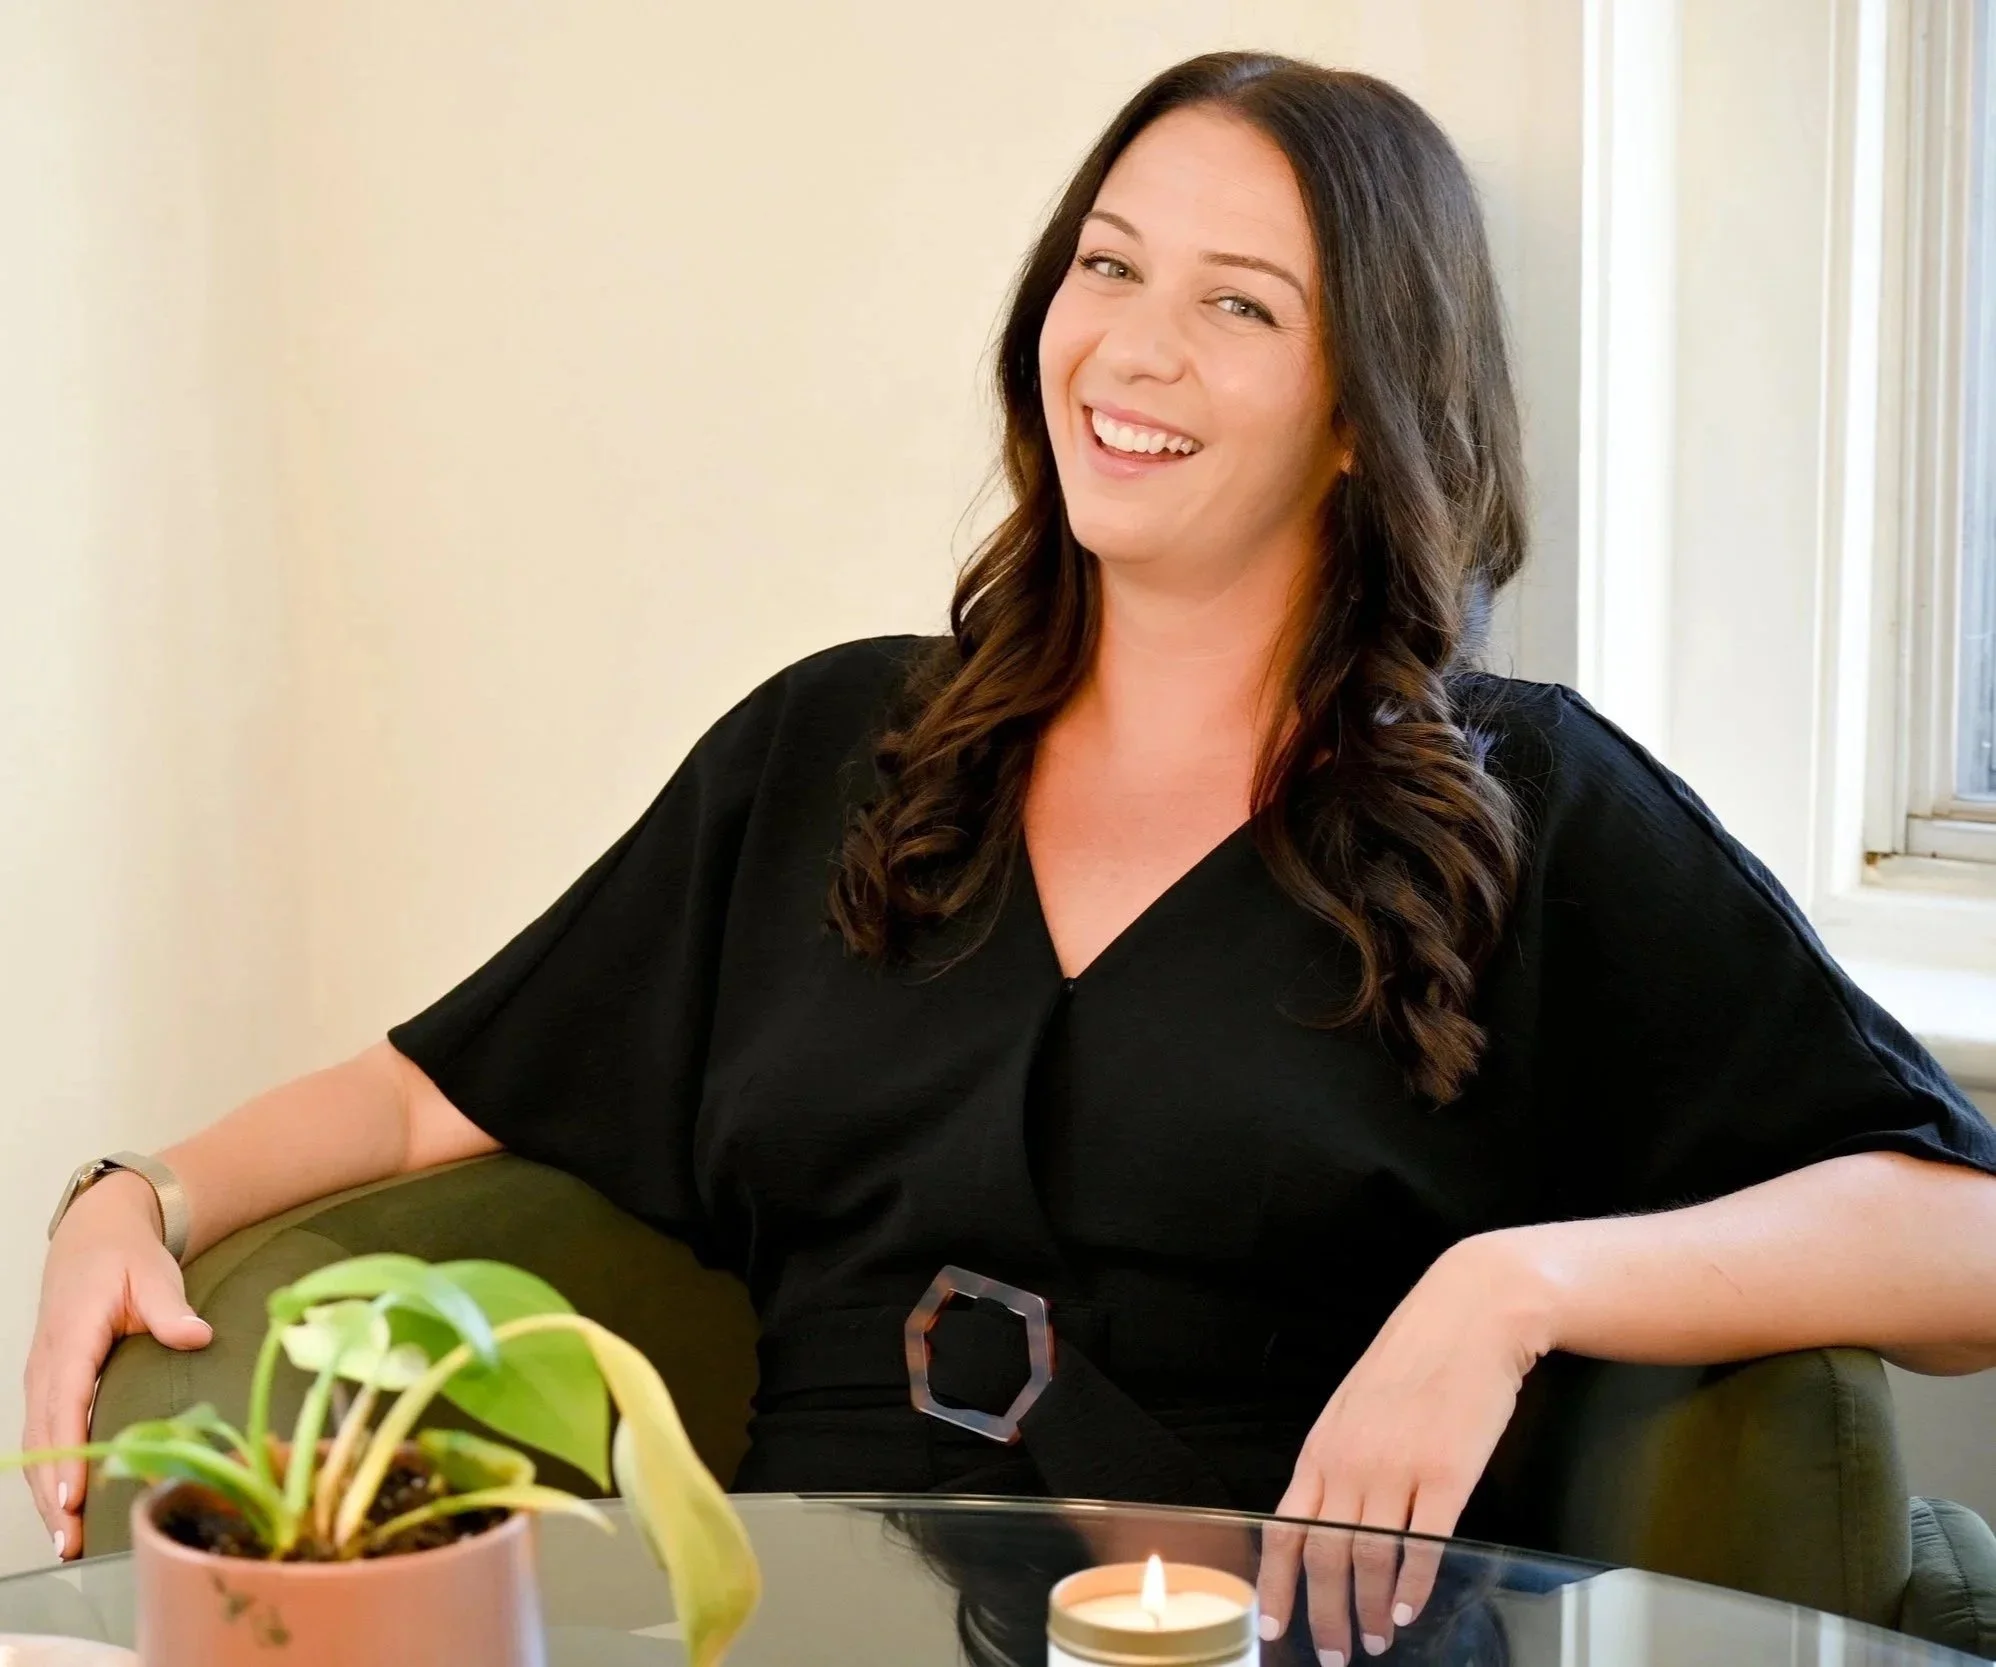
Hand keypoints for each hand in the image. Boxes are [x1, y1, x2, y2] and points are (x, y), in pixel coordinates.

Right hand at [22, 1172, 212, 1559]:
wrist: (96, 1239)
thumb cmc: (126, 1259)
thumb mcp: (153, 1274)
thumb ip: (171, 1308)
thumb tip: (197, 1336)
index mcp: (72, 1338)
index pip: (65, 1402)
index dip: (67, 1453)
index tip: (74, 1496)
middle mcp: (48, 1365)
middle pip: (45, 1439)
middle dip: (53, 1493)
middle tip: (71, 1541)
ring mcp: (44, 1379)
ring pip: (40, 1446)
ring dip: (48, 1495)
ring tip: (67, 1544)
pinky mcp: (51, 1388)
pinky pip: (46, 1439)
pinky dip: (50, 1476)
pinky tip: (66, 1512)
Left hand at [1256, 1233, 1552, 1662]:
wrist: (1469, 1314)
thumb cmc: (1414, 1358)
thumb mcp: (1355, 1406)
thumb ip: (1338, 1459)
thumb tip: (1324, 1514)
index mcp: (1323, 1447)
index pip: (1284, 1529)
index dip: (1276, 1583)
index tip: (1271, 1624)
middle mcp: (1351, 1461)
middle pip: (1324, 1555)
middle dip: (1324, 1613)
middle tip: (1330, 1652)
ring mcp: (1398, 1467)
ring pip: (1371, 1557)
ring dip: (1370, 1608)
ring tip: (1375, 1639)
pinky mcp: (1448, 1472)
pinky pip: (1425, 1543)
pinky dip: (1415, 1584)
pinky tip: (1412, 1608)